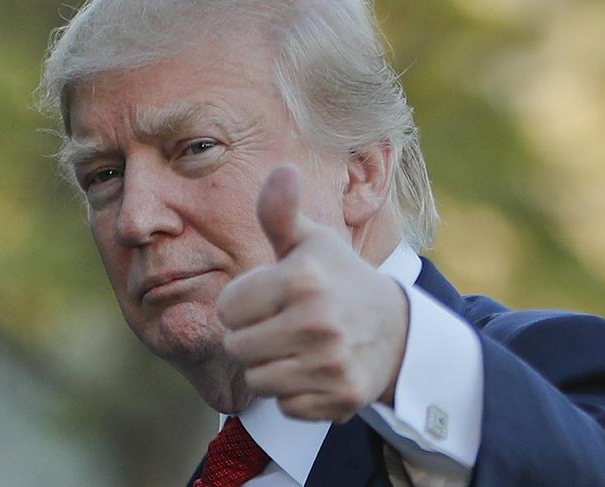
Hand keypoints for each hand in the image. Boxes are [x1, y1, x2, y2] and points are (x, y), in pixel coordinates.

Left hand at [218, 165, 408, 421]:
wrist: (396, 328)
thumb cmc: (340, 278)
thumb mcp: (312, 241)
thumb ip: (281, 212)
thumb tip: (281, 168)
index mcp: (301, 279)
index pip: (227, 309)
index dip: (242, 305)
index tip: (269, 299)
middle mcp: (316, 321)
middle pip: (237, 347)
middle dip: (253, 337)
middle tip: (284, 325)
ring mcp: (330, 362)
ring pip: (257, 379)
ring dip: (271, 366)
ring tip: (299, 347)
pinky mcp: (340, 397)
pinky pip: (285, 406)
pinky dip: (295, 393)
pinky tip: (316, 371)